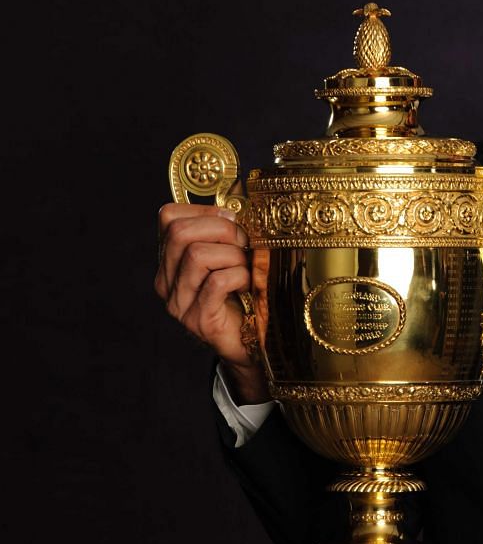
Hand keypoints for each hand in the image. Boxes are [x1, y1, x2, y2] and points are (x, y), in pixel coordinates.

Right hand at [154, 201, 265, 402]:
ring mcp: (179, 302)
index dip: (205, 210)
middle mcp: (167, 280)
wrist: (253, 348)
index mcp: (172, 260)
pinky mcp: (198, 320)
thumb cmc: (248, 298)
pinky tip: (248, 286)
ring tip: (247, 269)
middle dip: (222, 230)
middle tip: (245, 246)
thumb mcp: (237, 258)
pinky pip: (216, 282)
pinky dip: (239, 277)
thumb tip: (240, 194)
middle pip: (181, 232)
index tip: (233, 222)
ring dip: (234, 256)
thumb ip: (231, 231)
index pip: (169, 217)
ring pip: (198, 255)